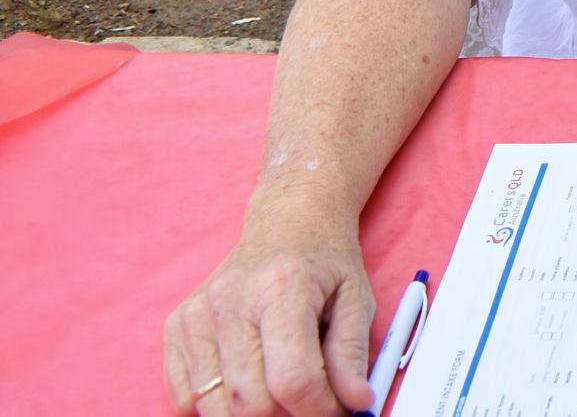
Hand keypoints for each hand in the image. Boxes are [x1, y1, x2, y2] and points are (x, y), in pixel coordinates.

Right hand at [163, 199, 376, 416]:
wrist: (288, 221)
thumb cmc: (325, 260)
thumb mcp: (356, 299)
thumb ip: (352, 355)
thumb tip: (357, 404)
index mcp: (282, 288)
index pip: (293, 378)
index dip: (317, 409)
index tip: (335, 411)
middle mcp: (231, 301)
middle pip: (251, 400)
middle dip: (287, 415)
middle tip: (310, 402)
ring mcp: (197, 315)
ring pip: (216, 406)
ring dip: (253, 414)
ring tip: (281, 390)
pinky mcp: (177, 326)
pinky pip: (183, 397)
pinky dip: (215, 406)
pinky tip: (246, 383)